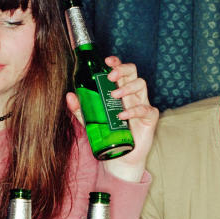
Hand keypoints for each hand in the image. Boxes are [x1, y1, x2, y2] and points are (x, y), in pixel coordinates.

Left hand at [66, 57, 157, 181]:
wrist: (121, 158)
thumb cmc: (108, 135)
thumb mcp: (91, 121)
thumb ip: (81, 108)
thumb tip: (70, 95)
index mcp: (120, 90)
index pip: (121, 70)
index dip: (116, 62)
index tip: (107, 61)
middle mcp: (132, 94)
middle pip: (133, 72)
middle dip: (122, 69)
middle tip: (110, 77)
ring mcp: (142, 104)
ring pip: (141, 84)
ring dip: (127, 87)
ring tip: (113, 96)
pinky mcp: (149, 118)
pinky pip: (145, 108)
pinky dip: (134, 110)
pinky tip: (122, 116)